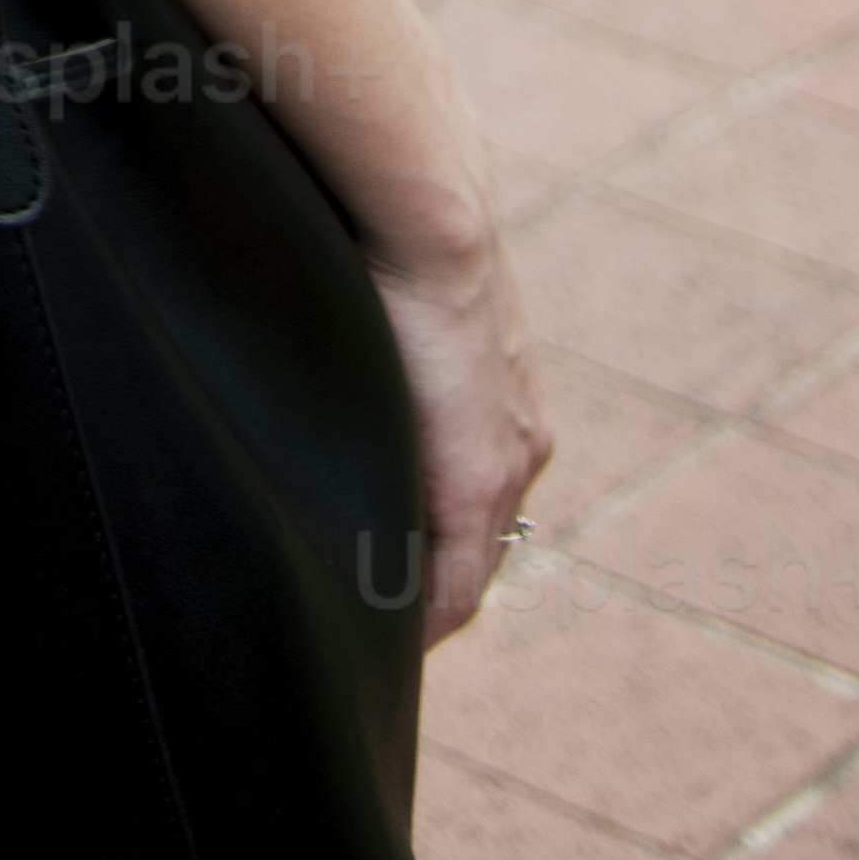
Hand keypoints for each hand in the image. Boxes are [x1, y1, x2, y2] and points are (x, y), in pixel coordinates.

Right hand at [366, 218, 551, 639]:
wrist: (433, 217)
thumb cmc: (397, 236)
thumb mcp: (402, 307)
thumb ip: (387, 344)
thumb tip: (339, 326)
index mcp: (504, 406)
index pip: (478, 504)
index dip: (436, 545)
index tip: (393, 573)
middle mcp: (519, 446)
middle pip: (481, 550)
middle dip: (434, 589)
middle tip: (383, 625)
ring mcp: (506, 471)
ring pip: (471, 573)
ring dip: (426, 609)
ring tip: (380, 640)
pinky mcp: (475, 484)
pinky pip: (454, 586)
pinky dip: (423, 621)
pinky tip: (389, 642)